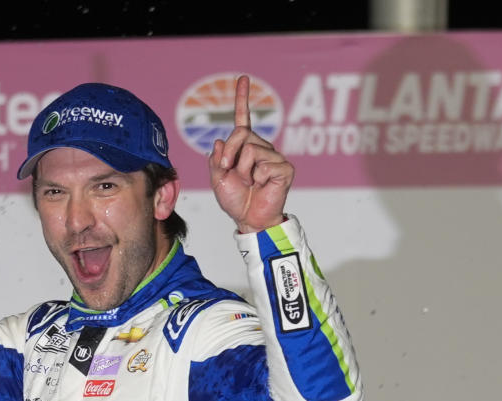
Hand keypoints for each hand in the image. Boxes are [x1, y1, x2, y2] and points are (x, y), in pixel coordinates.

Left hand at [209, 75, 293, 233]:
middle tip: (230, 171)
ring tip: (250, 183)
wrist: (249, 219)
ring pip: (251, 150)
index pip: (243, 119)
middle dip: (229, 153)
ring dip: (243, 170)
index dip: (242, 98)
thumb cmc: (235, 200)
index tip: (243, 78)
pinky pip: (264, 165)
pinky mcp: (285, 168)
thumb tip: (219, 141)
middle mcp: (261, 147)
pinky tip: (262, 185)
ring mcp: (274, 157)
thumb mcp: (217, 179)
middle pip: (241, 133)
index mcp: (245, 147)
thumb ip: (216, 160)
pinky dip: (258, 178)